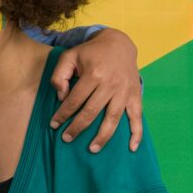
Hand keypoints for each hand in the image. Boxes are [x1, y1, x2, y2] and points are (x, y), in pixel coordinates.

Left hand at [49, 28, 142, 152]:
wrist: (118, 43)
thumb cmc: (89, 52)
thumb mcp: (68, 56)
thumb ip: (59, 75)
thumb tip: (61, 97)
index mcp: (93, 74)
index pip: (75, 100)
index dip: (63, 114)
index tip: (54, 125)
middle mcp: (110, 84)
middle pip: (92, 112)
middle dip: (77, 128)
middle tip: (66, 138)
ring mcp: (124, 91)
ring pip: (113, 118)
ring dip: (103, 136)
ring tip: (92, 149)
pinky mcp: (135, 94)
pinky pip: (138, 116)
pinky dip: (137, 133)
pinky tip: (132, 148)